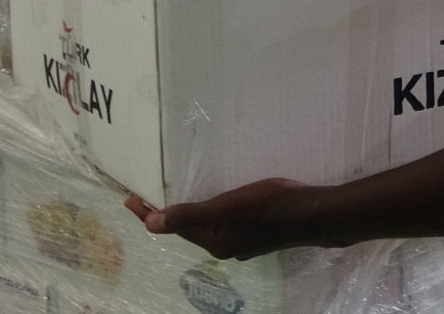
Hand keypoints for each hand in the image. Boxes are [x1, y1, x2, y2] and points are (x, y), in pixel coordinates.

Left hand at [124, 177, 317, 260]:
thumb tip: (152, 224)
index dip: (149, 214)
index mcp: (214, 240)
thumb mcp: (227, 207)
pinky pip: (225, 224)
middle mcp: (225, 246)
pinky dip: (212, 213)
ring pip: (207, 228)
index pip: (172, 227)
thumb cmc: (269, 206)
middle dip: (166, 215)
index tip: (129, 198)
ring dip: (189, 215)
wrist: (314, 215)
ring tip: (179, 197)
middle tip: (146, 196)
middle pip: (187, 230)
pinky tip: (220, 201)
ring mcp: (243, 242)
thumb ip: (191, 215)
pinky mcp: (257, 233)